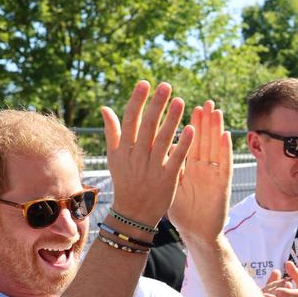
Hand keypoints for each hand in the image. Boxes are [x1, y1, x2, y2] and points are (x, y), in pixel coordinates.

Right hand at [100, 81, 192, 225]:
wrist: (133, 213)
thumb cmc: (125, 182)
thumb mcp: (114, 157)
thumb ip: (112, 132)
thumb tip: (105, 107)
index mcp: (124, 149)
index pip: (130, 120)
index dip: (137, 100)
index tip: (145, 83)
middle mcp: (137, 156)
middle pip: (147, 126)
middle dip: (156, 105)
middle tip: (166, 86)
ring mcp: (153, 168)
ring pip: (163, 140)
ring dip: (172, 120)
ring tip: (180, 101)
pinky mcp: (167, 179)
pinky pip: (176, 158)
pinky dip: (184, 144)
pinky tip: (192, 128)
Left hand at [167, 101, 232, 247]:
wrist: (197, 233)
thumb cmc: (184, 212)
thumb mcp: (172, 185)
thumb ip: (166, 166)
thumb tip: (155, 147)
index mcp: (190, 167)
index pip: (190, 141)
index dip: (190, 124)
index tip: (187, 105)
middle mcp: (203, 168)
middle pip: (205, 140)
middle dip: (205, 121)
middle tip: (205, 102)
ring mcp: (214, 175)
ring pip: (216, 148)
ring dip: (216, 130)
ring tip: (215, 111)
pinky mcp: (222, 185)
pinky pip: (224, 165)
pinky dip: (225, 150)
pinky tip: (225, 136)